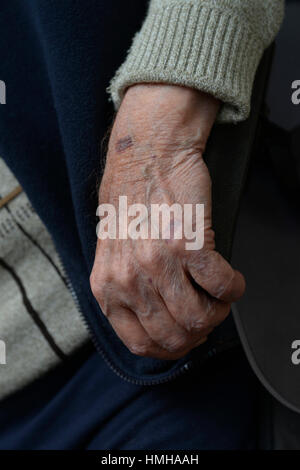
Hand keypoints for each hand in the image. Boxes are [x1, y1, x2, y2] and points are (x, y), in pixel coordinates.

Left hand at [90, 84, 244, 359]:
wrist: (144, 158)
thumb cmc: (131, 204)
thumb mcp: (114, 255)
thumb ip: (128, 290)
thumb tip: (160, 321)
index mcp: (108, 288)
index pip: (141, 344)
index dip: (170, 349)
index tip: (185, 338)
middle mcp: (131, 280)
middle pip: (175, 337)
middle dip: (198, 333)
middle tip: (207, 315)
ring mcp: (159, 263)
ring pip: (200, 319)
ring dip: (218, 312)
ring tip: (218, 295)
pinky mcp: (188, 244)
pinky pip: (223, 287)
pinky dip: (233, 288)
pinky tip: (229, 277)